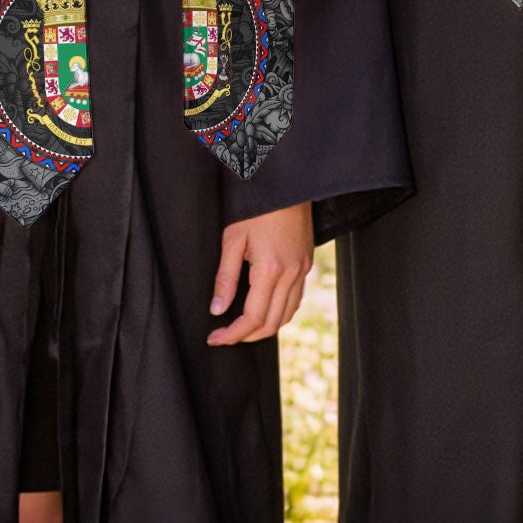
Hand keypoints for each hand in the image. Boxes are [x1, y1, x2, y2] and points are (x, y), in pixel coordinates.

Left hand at [207, 201, 313, 345]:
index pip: (252, 318)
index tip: (215, 338)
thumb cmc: (258, 207)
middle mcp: (291, 273)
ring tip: (243, 327)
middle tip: (225, 335)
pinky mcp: (307, 263)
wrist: (287, 184)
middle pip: (271, 323)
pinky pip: (296, 299)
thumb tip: (217, 309)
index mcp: (270, 269)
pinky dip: (280, 312)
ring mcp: (302, 269)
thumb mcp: (233, 239)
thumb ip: (225, 278)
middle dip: (246, 336)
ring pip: (287, 315)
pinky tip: (265, 308)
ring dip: (265, 327)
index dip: (232, 334)